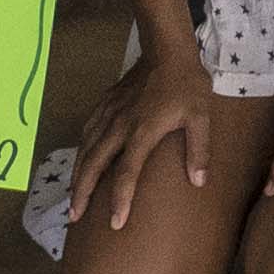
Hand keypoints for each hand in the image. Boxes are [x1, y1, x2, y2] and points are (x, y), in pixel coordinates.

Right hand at [66, 48, 217, 230]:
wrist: (167, 49)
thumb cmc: (187, 84)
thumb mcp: (201, 116)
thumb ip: (199, 149)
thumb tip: (199, 182)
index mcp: (143, 132)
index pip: (128, 173)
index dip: (121, 200)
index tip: (116, 223)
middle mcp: (120, 126)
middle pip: (95, 165)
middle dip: (83, 193)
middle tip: (75, 217)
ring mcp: (109, 114)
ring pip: (86, 149)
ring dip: (77, 175)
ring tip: (72, 197)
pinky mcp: (105, 104)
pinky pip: (86, 131)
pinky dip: (79, 150)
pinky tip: (79, 161)